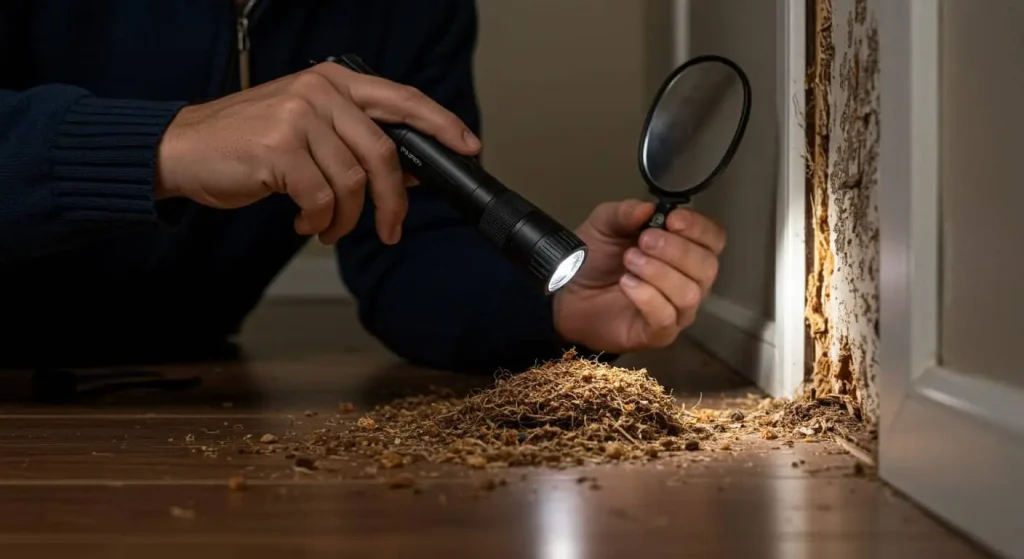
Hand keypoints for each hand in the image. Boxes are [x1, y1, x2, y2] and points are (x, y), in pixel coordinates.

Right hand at [154, 62, 480, 244]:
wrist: (183, 149)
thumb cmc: (248, 144)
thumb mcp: (307, 130)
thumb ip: (354, 141)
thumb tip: (410, 172)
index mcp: (333, 81)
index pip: (403, 100)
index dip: (441, 125)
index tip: (469, 148)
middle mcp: (319, 92)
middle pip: (384, 152)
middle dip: (394, 201)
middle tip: (390, 230)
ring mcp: (298, 117)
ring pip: (353, 183)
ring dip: (345, 219)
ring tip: (326, 227)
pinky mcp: (278, 148)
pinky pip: (322, 199)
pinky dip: (318, 221)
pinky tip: (302, 221)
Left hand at [552, 199, 725, 352]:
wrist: (566, 294)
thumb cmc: (594, 258)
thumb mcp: (605, 224)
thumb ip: (626, 212)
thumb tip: (648, 208)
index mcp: (684, 250)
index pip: (713, 238)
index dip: (698, 228)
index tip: (672, 219)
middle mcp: (689, 281)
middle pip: (707, 266)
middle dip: (677, 250)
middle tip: (643, 242)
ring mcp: (677, 310)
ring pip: (690, 293)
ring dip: (659, 272)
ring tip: (629, 260)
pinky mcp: (659, 334)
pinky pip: (667, 316)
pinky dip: (647, 296)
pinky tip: (626, 283)